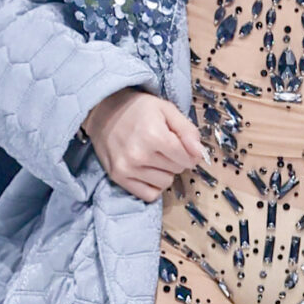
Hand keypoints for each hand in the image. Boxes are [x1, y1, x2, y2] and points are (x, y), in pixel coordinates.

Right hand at [82, 88, 207, 201]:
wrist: (103, 110)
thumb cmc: (138, 108)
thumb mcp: (167, 110)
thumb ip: (187, 131)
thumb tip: (200, 154)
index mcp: (154, 135)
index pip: (187, 158)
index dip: (190, 153)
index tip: (183, 146)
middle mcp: (139, 155)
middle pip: (177, 170)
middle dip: (176, 160)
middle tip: (163, 147)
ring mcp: (127, 168)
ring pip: (164, 183)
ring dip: (164, 172)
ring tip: (153, 157)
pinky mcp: (118, 177)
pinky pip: (148, 195)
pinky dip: (153, 186)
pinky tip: (148, 171)